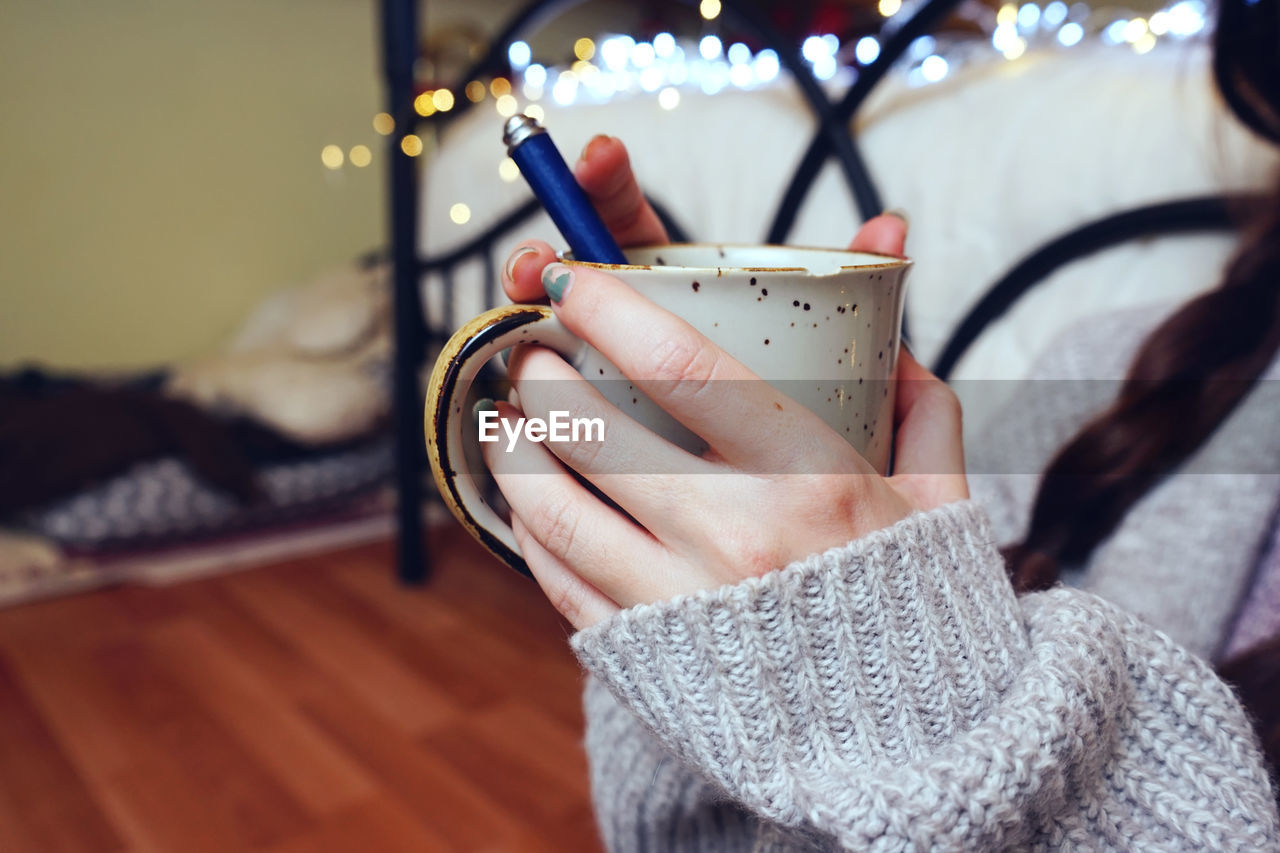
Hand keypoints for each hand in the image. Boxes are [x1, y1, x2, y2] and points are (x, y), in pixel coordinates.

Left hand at [489, 138, 967, 630]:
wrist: (906, 750)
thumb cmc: (916, 612)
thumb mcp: (941, 500)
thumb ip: (918, 404)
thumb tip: (890, 329)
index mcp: (811, 479)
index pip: (682, 365)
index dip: (609, 307)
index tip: (574, 279)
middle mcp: (735, 538)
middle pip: (593, 430)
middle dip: (542, 374)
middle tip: (534, 351)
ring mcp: (679, 603)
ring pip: (554, 506)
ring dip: (514, 448)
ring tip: (509, 417)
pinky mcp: (643, 658)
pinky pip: (557, 578)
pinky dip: (529, 527)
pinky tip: (529, 495)